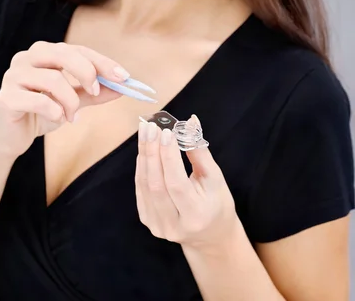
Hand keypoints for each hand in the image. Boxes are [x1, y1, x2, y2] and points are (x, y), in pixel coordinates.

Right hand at [0, 41, 129, 158]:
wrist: (10, 137)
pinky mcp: (7, 97)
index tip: (123, 77)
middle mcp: (26, 58)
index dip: (102, 62)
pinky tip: (57, 119)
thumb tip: (121, 87)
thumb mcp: (72, 101)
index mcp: (44, 53)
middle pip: (63, 54)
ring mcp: (13, 75)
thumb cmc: (41, 113)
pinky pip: (38, 100)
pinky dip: (54, 112)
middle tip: (95, 91)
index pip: (77, 50)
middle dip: (87, 73)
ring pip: (53, 79)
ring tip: (72, 117)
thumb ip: (94, 92)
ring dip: (70, 101)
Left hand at [135, 116, 236, 250]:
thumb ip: (200, 151)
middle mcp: (174, 225)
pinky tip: (144, 150)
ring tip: (146, 132)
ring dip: (144, 155)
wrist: (210, 236)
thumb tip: (190, 121)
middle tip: (152, 127)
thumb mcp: (216, 178)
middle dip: (152, 151)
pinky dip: (141, 167)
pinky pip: (140, 189)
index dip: (169, 156)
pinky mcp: (148, 221)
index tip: (167, 131)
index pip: (176, 183)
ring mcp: (158, 226)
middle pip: (156, 184)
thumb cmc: (216, 202)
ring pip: (145, 185)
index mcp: (195, 215)